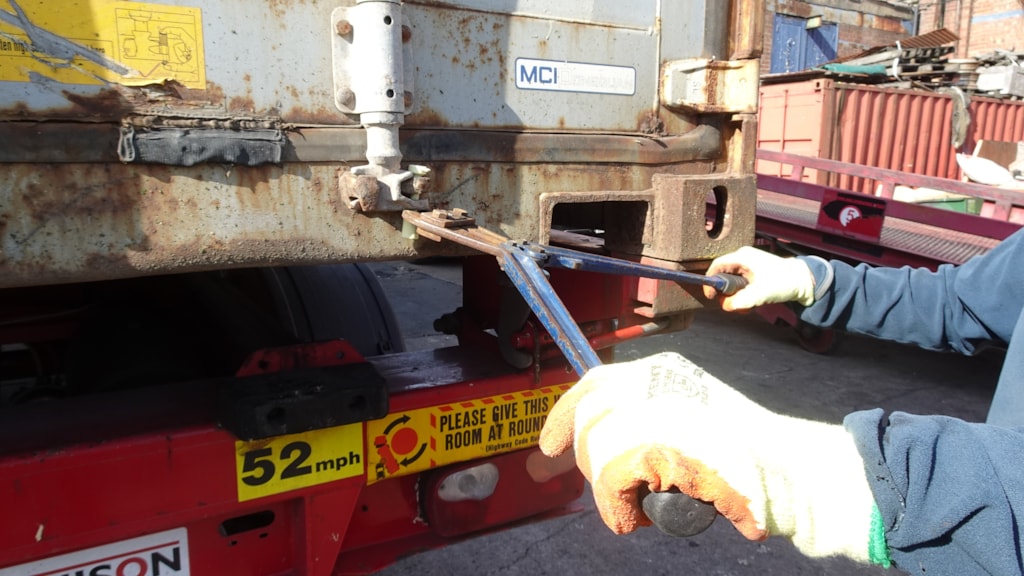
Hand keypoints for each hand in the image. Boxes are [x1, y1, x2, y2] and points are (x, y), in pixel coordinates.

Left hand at [539, 353, 874, 561]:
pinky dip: (617, 508)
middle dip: (589, 461)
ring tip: (640, 506)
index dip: (566, 415)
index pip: (596, 382)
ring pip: (597, 449)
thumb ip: (638, 427)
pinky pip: (610, 479)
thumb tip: (567, 448)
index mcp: (662, 370)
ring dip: (610, 490)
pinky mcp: (661, 442)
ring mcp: (659, 406)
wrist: (795, 475)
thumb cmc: (743, 462)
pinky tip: (637, 518)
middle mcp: (656, 378)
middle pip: (590, 417)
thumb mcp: (683, 426)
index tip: (548, 447)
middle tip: (616, 493)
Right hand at [701, 247, 815, 310]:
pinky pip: (740, 283)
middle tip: (732, 303)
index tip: (712, 296)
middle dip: (725, 292)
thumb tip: (726, 306)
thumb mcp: (761, 294)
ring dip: (735, 295)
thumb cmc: (785, 281)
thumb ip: (741, 300)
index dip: (710, 281)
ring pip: (731, 281)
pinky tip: (752, 301)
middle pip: (722, 274)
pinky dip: (742, 293)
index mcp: (742, 257)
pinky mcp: (754, 271)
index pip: (716, 266)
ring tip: (746, 304)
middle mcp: (743, 258)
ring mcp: (749, 264)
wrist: (804, 281)